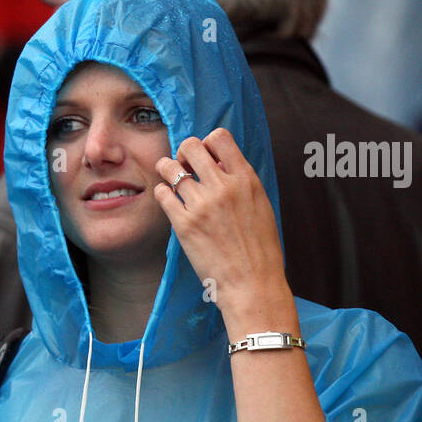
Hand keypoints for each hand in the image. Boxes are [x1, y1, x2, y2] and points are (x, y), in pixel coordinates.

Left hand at [154, 129, 292, 330]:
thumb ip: (240, 182)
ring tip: (169, 177)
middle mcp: (223, 186)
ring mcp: (201, 204)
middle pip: (190, 145)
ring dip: (166, 168)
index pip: (220, 137)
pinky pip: (162, 193)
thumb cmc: (260, 249)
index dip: (207, 143)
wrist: (252, 283)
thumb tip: (218, 164)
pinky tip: (168, 200)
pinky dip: (162, 193)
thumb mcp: (260, 206)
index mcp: (246, 179)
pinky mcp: (184, 224)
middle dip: (183, 152)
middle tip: (183, 166)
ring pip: (169, 167)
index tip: (204, 157)